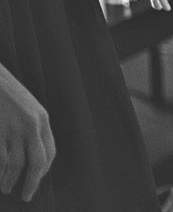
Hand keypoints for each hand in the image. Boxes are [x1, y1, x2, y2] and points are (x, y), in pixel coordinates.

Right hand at [0, 66, 54, 201]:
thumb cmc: (7, 95)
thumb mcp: (27, 108)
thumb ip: (33, 126)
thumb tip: (32, 148)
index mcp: (41, 119)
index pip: (49, 151)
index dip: (44, 169)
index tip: (37, 179)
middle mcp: (31, 125)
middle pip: (37, 161)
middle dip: (32, 182)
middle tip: (27, 196)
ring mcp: (13, 129)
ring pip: (16, 164)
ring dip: (11, 180)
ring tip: (7, 188)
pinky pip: (1, 158)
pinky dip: (0, 171)